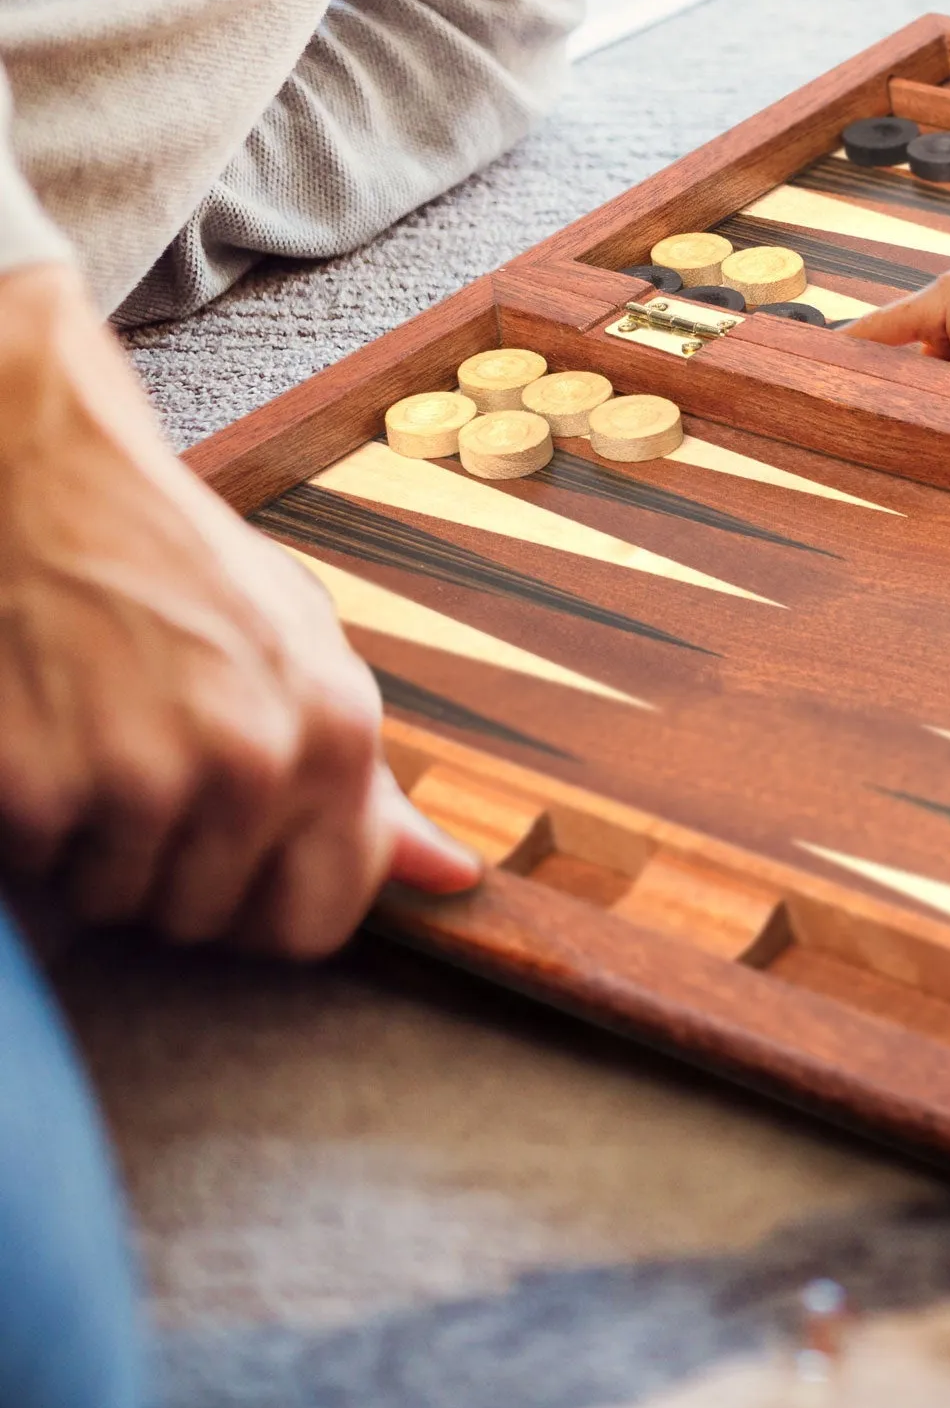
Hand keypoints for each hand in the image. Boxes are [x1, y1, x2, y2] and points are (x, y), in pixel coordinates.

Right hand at [0, 262, 477, 956]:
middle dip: (179, 875)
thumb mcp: (307, 650)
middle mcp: (257, 762)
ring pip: (123, 905)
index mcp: (339, 732)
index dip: (270, 910)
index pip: (320, 923)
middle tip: (159, 779)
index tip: (243, 868)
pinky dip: (37, 827)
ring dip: (103, 851)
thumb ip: (373, 779)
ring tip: (107, 745)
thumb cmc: (186, 567)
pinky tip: (53, 739)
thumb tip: (451, 875)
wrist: (55, 484)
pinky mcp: (44, 788)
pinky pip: (42, 871)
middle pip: (212, 923)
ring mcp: (148, 778)